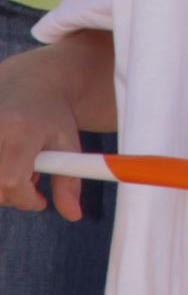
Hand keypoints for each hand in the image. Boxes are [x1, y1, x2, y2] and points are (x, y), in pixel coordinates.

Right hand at [0, 56, 84, 220]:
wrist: (29, 79)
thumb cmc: (51, 114)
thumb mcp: (67, 143)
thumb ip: (69, 181)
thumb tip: (73, 215)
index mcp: (20, 129)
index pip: (12, 181)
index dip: (25, 199)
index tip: (40, 199)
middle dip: (11, 193)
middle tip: (29, 177)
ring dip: (0, 181)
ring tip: (15, 160)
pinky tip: (4, 155)